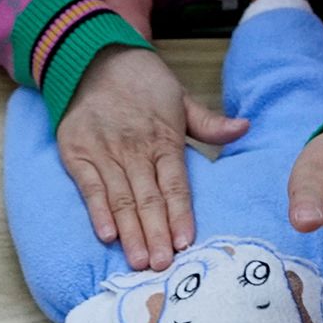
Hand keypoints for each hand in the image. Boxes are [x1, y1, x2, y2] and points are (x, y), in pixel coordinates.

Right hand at [56, 46, 242, 271]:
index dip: (180, 214)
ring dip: (130, 232)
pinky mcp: (78, 154)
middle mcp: (135, 150)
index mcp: (164, 139)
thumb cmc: (142, 82)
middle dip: (156, 233)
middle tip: (162, 264)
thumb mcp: (180, 97)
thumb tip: (244, 128)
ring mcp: (105, 153)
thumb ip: (209, 123)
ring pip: (121, 199)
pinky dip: (98, 212)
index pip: (175, 184)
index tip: (185, 241)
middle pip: (149, 198)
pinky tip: (107, 235)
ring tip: (138, 261)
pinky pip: (90, 188)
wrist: (95, 58)